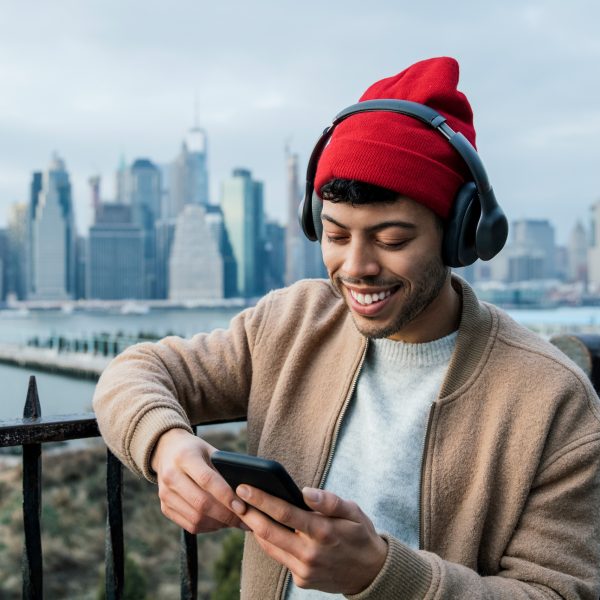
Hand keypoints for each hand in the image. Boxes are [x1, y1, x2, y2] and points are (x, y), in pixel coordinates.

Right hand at [150, 428, 247, 533]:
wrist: (167, 450)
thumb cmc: (196, 450)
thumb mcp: (210, 450)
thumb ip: (224, 468)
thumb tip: (247, 493)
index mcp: (185, 457)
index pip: (207, 480)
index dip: (226, 496)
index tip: (242, 507)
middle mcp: (171, 475)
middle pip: (201, 503)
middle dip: (226, 515)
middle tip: (245, 519)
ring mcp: (165, 494)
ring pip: (195, 518)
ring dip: (218, 523)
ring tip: (234, 521)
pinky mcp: (164, 507)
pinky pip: (189, 524)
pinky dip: (207, 527)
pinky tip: (219, 522)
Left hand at [233, 485, 386, 593]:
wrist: (371, 573)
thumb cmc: (360, 535)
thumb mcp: (353, 512)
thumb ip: (329, 501)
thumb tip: (306, 492)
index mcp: (323, 532)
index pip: (285, 513)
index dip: (262, 499)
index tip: (244, 487)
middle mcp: (311, 553)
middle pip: (270, 532)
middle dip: (249, 513)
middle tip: (235, 497)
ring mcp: (305, 570)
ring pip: (270, 547)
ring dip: (255, 528)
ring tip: (244, 509)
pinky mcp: (302, 580)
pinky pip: (280, 558)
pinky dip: (270, 542)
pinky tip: (264, 528)